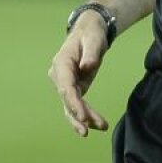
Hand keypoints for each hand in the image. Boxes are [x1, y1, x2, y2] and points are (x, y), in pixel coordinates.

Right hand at [48, 17, 109, 136]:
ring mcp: (66, 83)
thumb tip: (87, 66)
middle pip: (67, 100)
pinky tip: (98, 124)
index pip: (65, 87)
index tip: (83, 116)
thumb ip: (91, 53)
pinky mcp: (74, 88)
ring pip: (71, 106)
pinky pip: (78, 105)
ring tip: (101, 127)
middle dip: (78, 115)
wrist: (89, 31)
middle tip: (87, 131)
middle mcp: (60, 76)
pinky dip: (87, 115)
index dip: (73, 103)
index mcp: (61, 63)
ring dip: (84, 119)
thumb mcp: (93, 39)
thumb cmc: (91, 33)